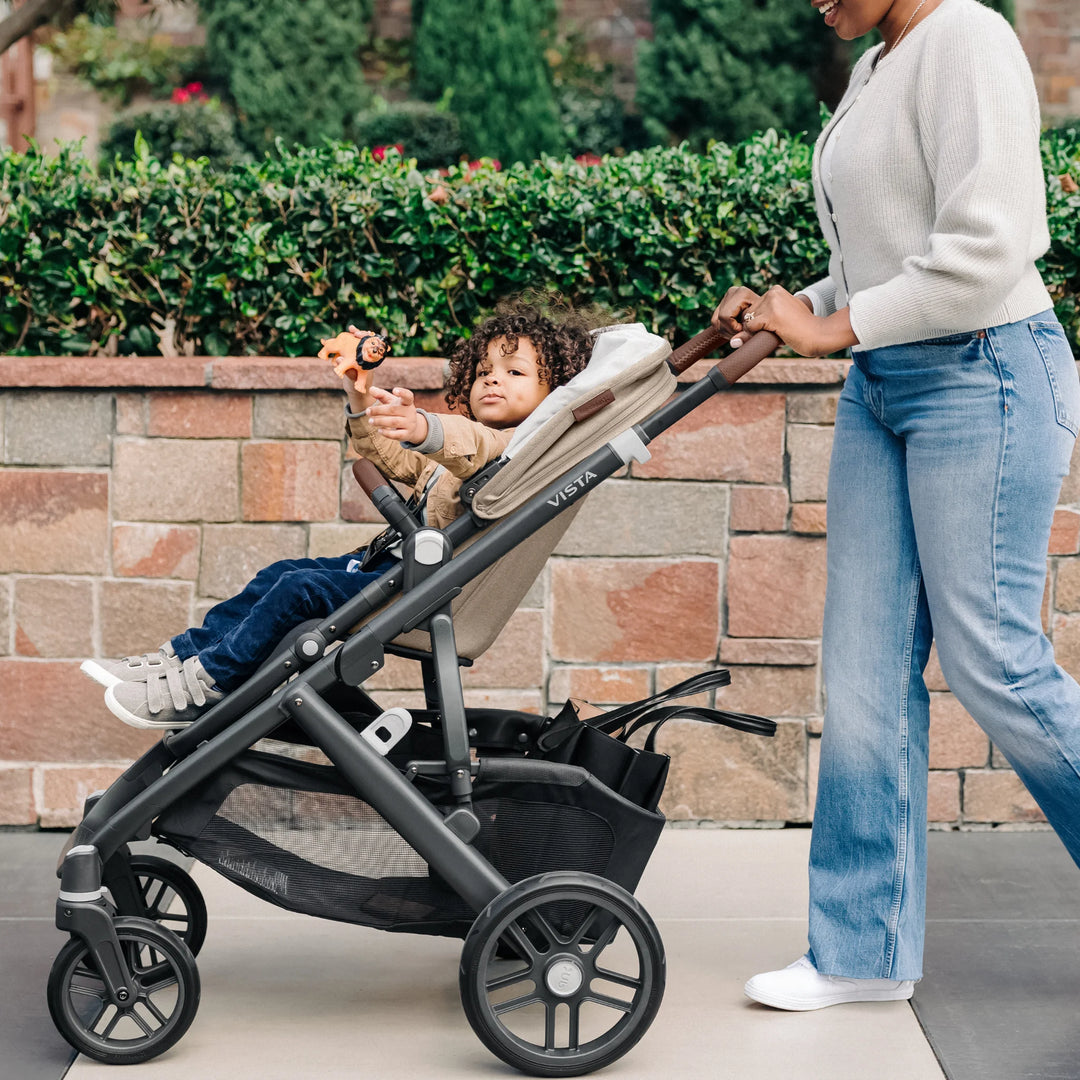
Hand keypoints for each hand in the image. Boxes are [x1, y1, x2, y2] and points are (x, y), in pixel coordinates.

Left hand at [366, 386, 426, 442]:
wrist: (411, 428)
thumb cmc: (398, 411)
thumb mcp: (391, 402)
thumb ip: (381, 395)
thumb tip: (371, 389)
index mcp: (407, 403)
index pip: (407, 396)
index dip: (402, 393)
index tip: (395, 390)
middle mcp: (410, 412)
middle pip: (393, 410)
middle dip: (379, 410)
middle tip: (368, 411)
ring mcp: (409, 424)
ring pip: (394, 422)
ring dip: (380, 421)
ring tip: (370, 421)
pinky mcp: (407, 434)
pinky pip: (396, 434)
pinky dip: (387, 433)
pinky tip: (379, 430)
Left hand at [712, 285, 856, 356]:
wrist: (818, 334)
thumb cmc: (800, 330)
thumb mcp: (778, 321)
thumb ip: (758, 324)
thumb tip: (732, 342)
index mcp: (775, 291)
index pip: (752, 307)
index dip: (757, 321)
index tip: (773, 326)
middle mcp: (772, 293)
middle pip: (747, 313)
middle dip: (754, 326)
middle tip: (776, 330)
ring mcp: (771, 302)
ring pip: (748, 321)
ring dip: (756, 331)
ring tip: (778, 331)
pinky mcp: (771, 314)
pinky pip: (751, 327)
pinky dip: (757, 335)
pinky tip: (776, 333)